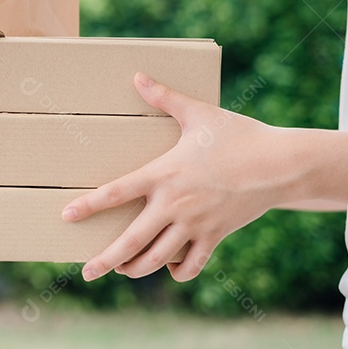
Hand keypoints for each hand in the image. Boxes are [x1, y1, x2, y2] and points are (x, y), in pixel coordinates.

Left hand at [63, 73, 294, 281]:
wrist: (281, 164)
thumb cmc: (238, 135)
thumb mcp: (198, 113)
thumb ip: (165, 97)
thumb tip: (138, 76)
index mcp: (164, 174)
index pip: (117, 192)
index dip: (89, 205)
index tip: (66, 216)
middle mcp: (175, 205)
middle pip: (132, 240)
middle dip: (106, 259)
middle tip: (86, 272)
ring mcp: (195, 225)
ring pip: (158, 258)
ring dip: (136, 268)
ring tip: (121, 270)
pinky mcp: (215, 237)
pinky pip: (192, 265)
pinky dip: (178, 271)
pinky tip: (170, 269)